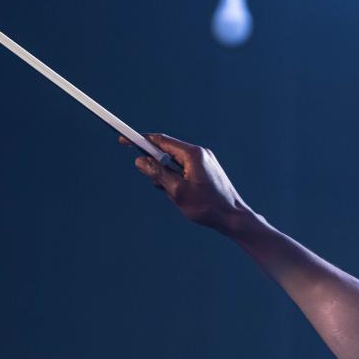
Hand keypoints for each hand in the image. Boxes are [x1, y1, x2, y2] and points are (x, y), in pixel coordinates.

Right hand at [125, 132, 255, 234]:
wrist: (233, 217)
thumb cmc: (207, 207)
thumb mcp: (176, 192)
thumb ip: (157, 174)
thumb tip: (140, 161)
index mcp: (193, 154)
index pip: (161, 141)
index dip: (141, 140)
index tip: (124, 140)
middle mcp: (200, 153)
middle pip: (167, 152)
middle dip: (157, 167)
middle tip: (159, 185)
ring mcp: (204, 161)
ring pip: (175, 164)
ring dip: (168, 178)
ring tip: (177, 197)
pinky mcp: (206, 170)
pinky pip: (184, 170)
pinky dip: (177, 181)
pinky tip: (183, 197)